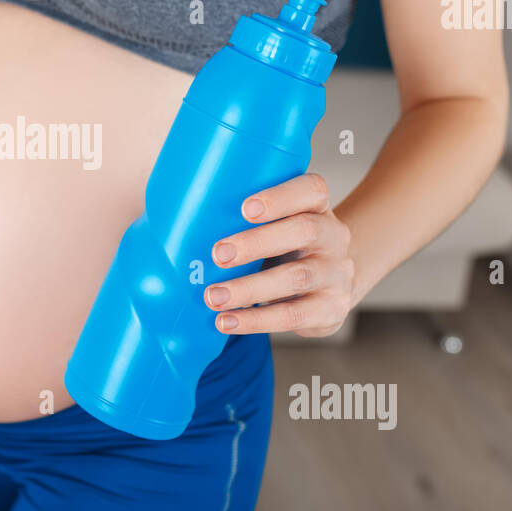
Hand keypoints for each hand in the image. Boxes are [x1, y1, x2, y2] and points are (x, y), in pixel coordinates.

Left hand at [203, 173, 355, 337]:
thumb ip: (243, 221)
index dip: (280, 196)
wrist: (331, 285)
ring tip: (213, 296)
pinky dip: (257, 320)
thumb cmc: (287, 248)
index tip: (245, 208)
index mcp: (317, 207)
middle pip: (304, 230)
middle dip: (256, 243)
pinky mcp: (331, 308)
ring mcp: (336, 273)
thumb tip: (175, 229)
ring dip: (249, 288)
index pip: (312, 189)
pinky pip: (293, 315)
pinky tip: (228, 321)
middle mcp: (333, 236)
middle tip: (218, 254)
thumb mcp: (278, 227)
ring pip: (297, 277)